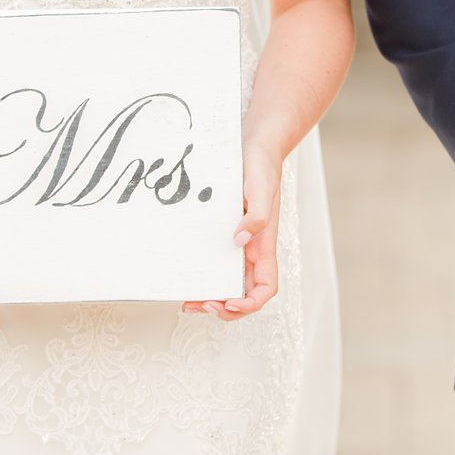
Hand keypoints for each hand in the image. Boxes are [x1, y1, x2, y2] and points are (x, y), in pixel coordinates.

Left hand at [185, 142, 279, 320]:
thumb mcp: (261, 187)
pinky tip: (188, 275)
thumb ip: (257, 215)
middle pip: (244, 293)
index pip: (266, 287)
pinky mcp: (225, 232)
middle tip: (198, 305)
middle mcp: (253, 249)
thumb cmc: (263, 165)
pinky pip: (216, 263)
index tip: (228, 302)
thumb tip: (240, 241)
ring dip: (212, 298)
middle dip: (224, 308)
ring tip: (188, 301)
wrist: (254, 145)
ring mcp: (239, 243)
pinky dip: (204, 276)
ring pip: (229, 283)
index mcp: (264, 244)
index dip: (250, 303)